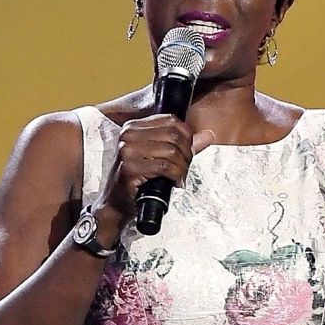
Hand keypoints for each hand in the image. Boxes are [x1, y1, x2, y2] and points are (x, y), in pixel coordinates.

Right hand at [101, 113, 216, 223]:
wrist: (116, 203)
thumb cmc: (136, 181)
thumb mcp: (158, 157)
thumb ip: (183, 145)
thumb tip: (208, 135)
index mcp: (134, 127)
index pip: (171, 120)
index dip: (187, 137)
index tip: (187, 153)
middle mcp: (129, 135)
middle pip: (174, 135)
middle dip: (186, 154)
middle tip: (184, 169)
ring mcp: (128, 151)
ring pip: (172, 151)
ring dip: (182, 168)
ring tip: (179, 177)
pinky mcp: (130, 168)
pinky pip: (165, 167)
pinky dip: (176, 176)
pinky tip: (174, 183)